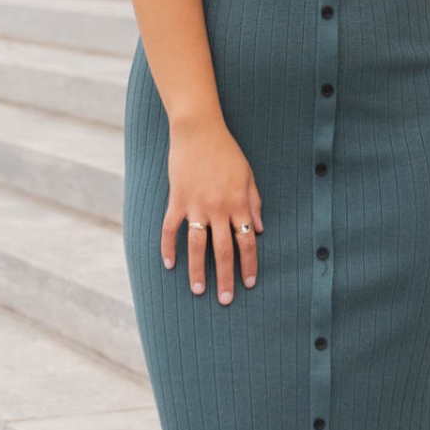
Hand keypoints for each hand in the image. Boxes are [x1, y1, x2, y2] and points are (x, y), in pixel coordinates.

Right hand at [163, 118, 263, 303]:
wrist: (199, 130)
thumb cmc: (226, 151)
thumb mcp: (248, 175)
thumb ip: (254, 203)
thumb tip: (260, 229)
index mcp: (239, 204)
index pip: (247, 241)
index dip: (249, 264)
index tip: (249, 283)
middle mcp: (218, 209)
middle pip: (223, 250)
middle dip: (226, 278)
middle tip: (225, 300)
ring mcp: (196, 206)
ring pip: (197, 246)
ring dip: (197, 270)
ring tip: (199, 290)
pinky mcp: (177, 200)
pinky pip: (171, 229)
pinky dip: (168, 247)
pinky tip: (169, 264)